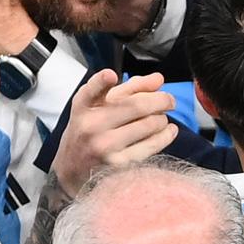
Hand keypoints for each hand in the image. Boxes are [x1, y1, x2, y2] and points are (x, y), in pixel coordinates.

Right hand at [53, 70, 177, 195]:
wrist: (74, 168)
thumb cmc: (91, 130)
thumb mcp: (99, 106)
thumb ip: (128, 89)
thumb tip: (158, 79)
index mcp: (84, 106)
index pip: (91, 91)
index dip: (101, 82)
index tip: (110, 75)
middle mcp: (91, 126)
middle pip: (136, 106)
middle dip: (161, 99)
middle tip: (169, 100)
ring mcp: (104, 147)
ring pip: (149, 124)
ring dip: (162, 119)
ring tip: (161, 118)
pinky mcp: (118, 165)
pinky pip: (152, 145)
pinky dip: (165, 135)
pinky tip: (168, 130)